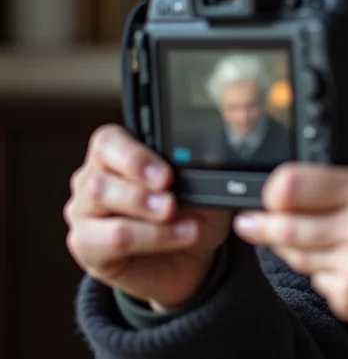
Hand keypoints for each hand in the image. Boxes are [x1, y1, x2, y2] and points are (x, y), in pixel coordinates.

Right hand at [64, 124, 232, 309]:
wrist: (191, 259)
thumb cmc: (192, 213)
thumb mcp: (203, 188)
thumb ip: (198, 171)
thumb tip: (210, 161)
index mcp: (117, 156)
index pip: (109, 142)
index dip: (135, 156)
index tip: (166, 175)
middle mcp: (92, 180)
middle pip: (98, 176)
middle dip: (138, 187)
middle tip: (170, 200)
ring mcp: (84, 214)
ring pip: (99, 203)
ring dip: (142, 210)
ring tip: (173, 215)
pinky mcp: (86, 246)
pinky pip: (109, 240)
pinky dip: (149, 237)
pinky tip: (177, 236)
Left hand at [233, 122, 347, 352]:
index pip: (292, 186)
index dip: (275, 187)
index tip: (275, 189)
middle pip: (282, 226)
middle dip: (265, 222)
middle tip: (258, 218)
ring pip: (294, 256)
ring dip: (291, 246)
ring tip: (308, 235)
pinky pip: (316, 282)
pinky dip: (322, 271)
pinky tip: (343, 260)